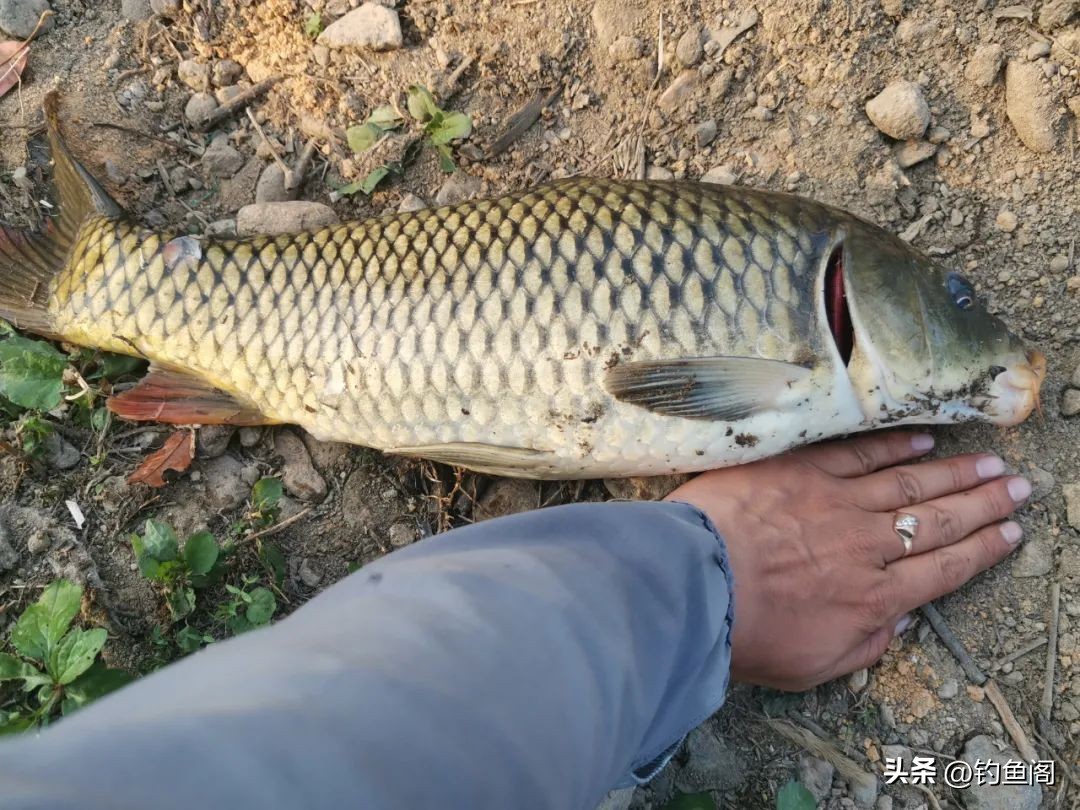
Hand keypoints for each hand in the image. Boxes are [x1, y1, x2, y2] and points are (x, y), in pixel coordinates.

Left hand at [665, 433, 1029, 690]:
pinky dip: (894, 445)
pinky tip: (922, 439)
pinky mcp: (802, 471)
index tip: (1010, 532)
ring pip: (909, 483)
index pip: (943, 569)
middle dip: (982, 504)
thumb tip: (897, 625)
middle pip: (938, 521)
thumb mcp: (810, 667)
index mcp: (872, 598)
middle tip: (1015, 487)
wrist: (696, 585)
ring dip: (953, 472)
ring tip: (987, 462)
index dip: (982, 549)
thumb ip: (862, 647)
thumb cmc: (745, 634)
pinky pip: (859, 454)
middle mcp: (866, 546)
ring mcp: (837, 503)